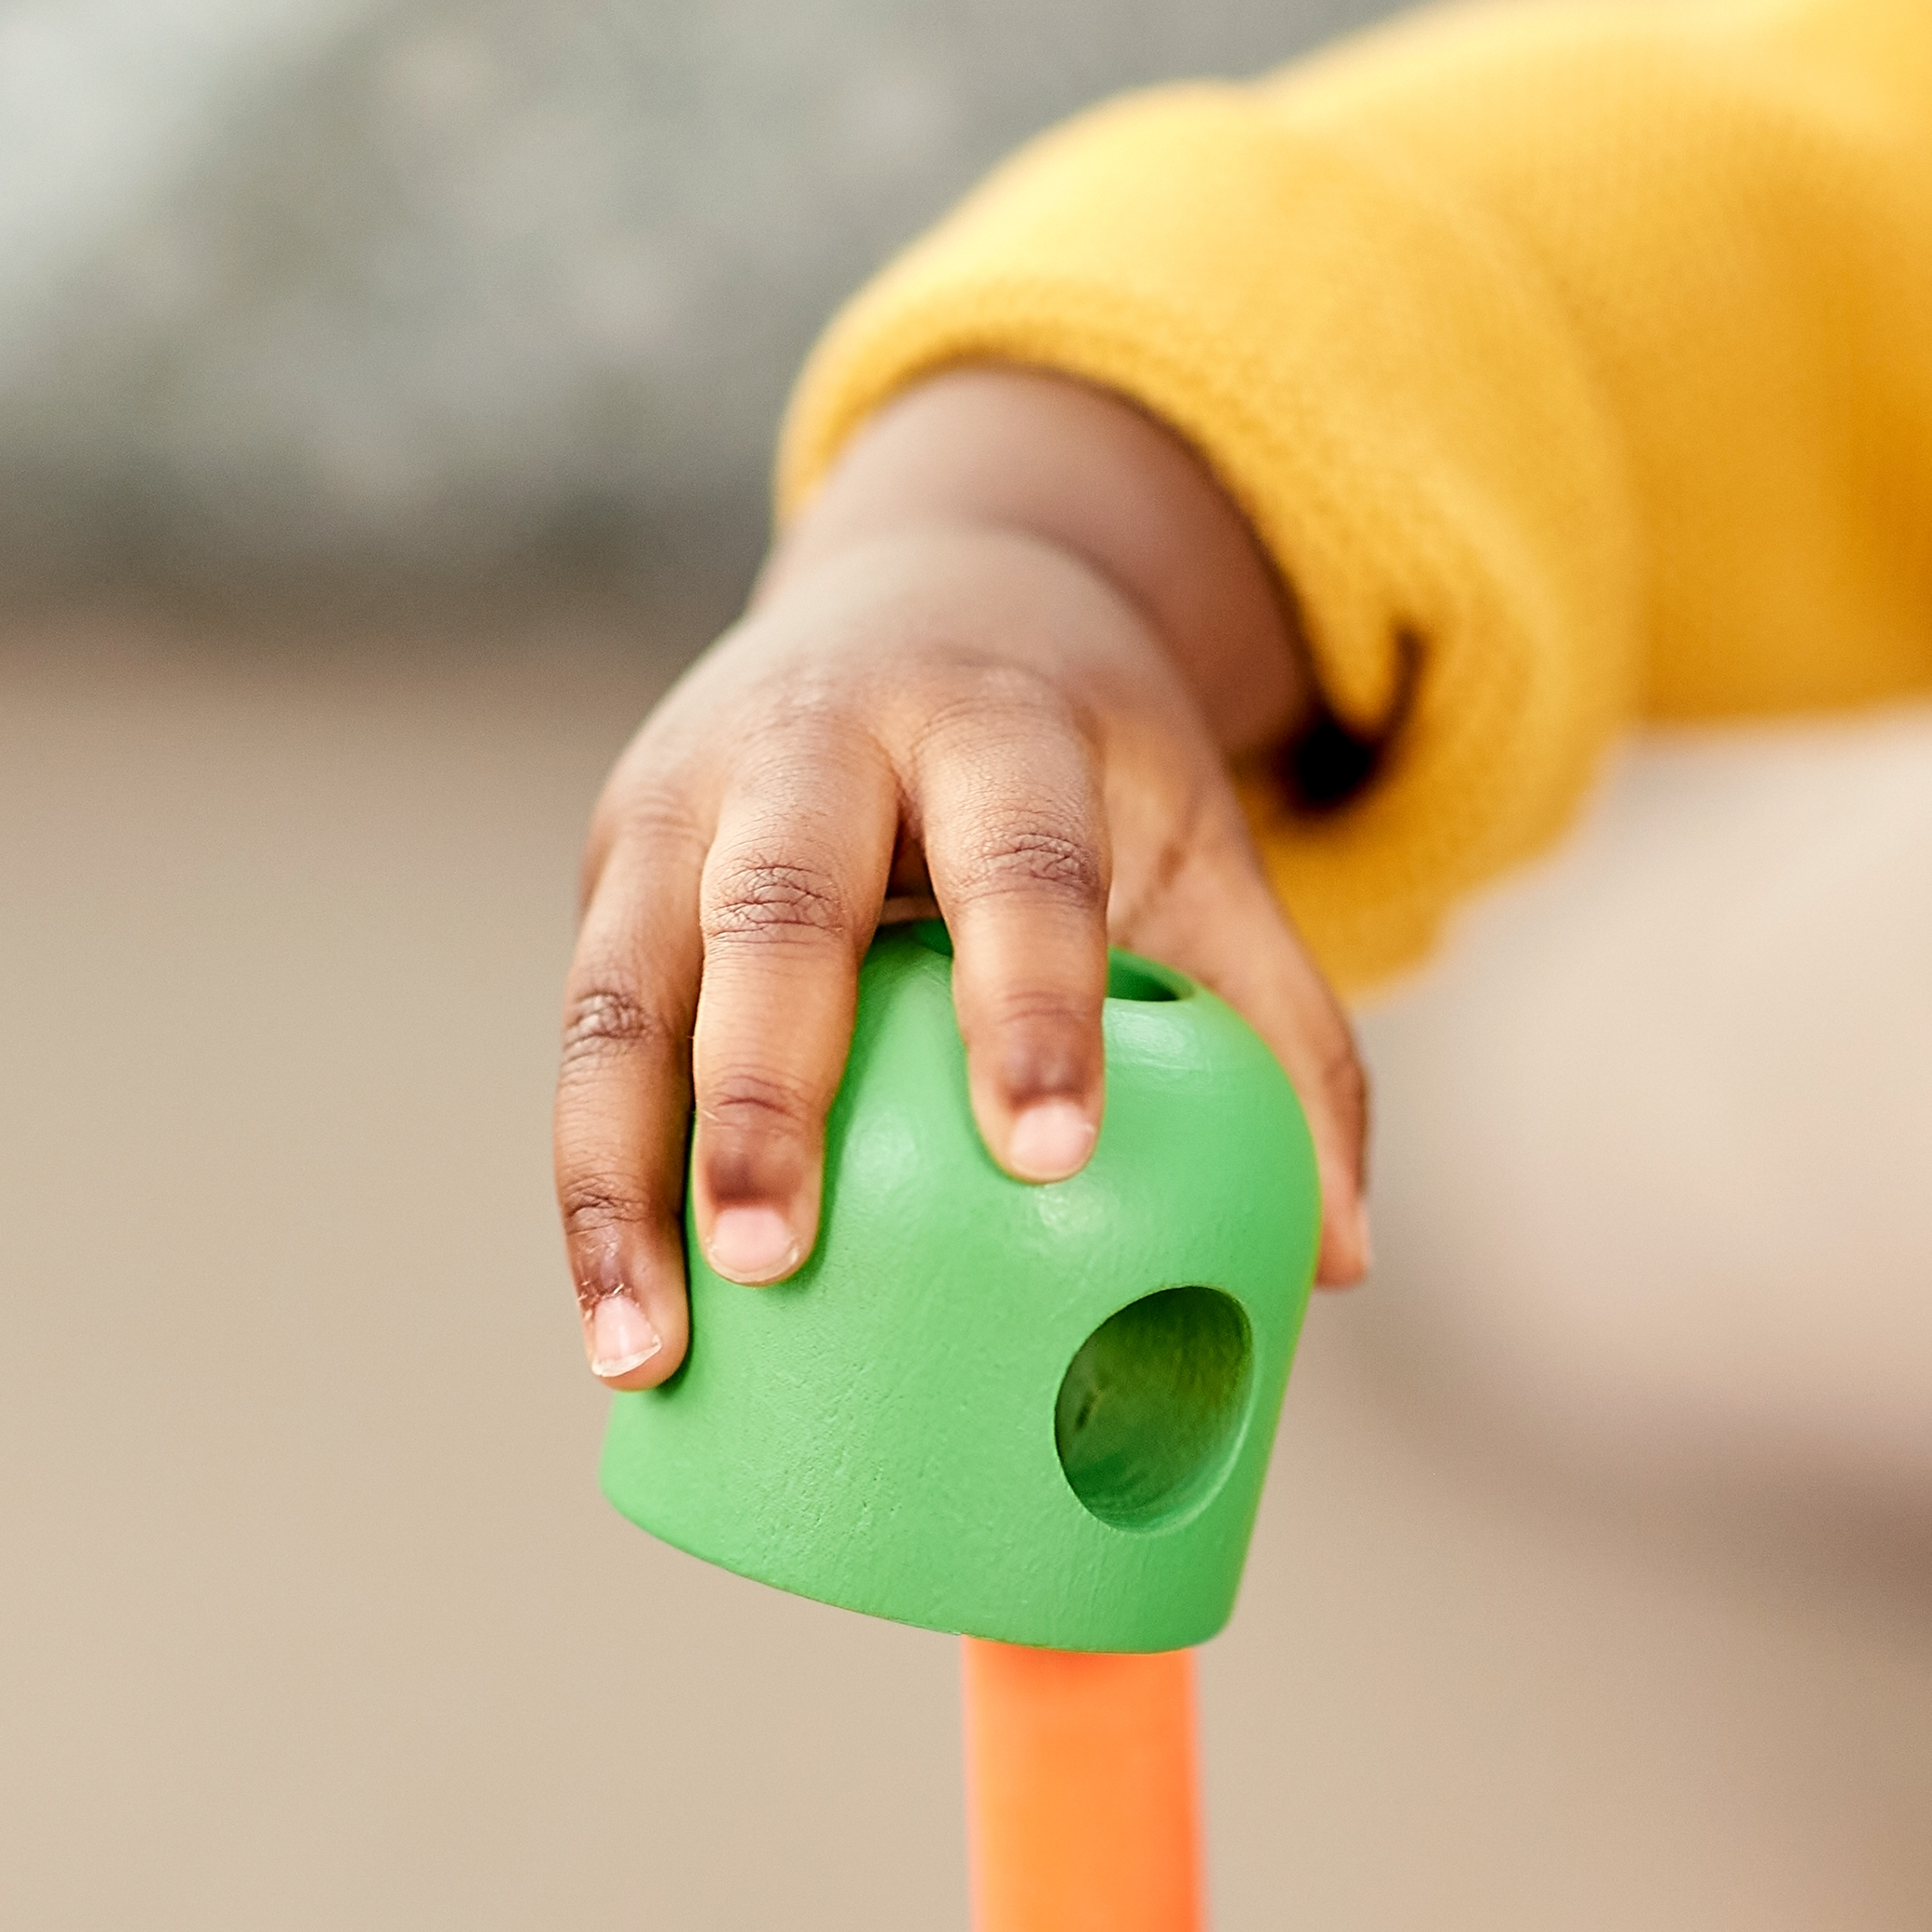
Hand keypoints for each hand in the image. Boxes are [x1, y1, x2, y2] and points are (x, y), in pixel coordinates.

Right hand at [556, 370, 1371, 1388]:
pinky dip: (592, 1186)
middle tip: (775, 1263)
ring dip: (620, 1176)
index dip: (1030, 997)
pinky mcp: (613, 872)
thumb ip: (1275, 1027)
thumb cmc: (1077, 768)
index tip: (1050, 1154)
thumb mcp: (1193, 845)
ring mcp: (684, 800)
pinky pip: (589, 1040)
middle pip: (775, 913)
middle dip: (764, 1095)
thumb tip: (1342, 1255)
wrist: (933, 582)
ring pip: (623, 990)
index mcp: (990, 721)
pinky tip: (622, 1323)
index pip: (1015, 856)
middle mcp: (811, 742)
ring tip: (643, 1349)